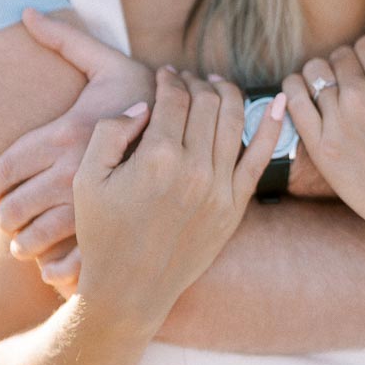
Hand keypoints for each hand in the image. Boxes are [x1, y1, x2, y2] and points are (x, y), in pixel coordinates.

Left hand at [0, 8, 154, 273]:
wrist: (204, 134)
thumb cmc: (147, 95)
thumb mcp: (108, 65)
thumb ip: (67, 41)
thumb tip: (26, 12)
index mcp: (64, 135)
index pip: (2, 168)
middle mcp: (72, 174)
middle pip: (11, 210)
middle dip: (1, 217)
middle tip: (3, 216)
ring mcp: (92, 209)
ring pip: (32, 241)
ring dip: (22, 245)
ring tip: (25, 239)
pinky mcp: (115, 236)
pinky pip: (65, 266)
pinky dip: (53, 272)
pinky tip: (53, 265)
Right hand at [74, 68, 285, 329]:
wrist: (130, 290)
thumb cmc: (103, 233)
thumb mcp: (86, 179)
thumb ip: (110, 131)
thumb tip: (145, 105)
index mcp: (156, 158)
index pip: (174, 98)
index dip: (169, 79)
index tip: (164, 74)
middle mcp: (194, 170)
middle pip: (207, 102)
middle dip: (196, 83)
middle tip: (186, 80)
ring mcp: (220, 189)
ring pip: (234, 119)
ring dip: (226, 93)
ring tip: (214, 85)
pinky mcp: (235, 206)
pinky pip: (261, 157)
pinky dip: (272, 125)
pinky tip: (278, 100)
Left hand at [285, 35, 364, 256]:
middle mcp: (360, 97)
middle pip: (339, 56)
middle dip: (349, 64)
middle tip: (357, 83)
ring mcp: (337, 122)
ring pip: (314, 72)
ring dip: (322, 75)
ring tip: (331, 88)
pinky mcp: (320, 147)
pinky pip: (292, 100)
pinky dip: (293, 88)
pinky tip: (303, 92)